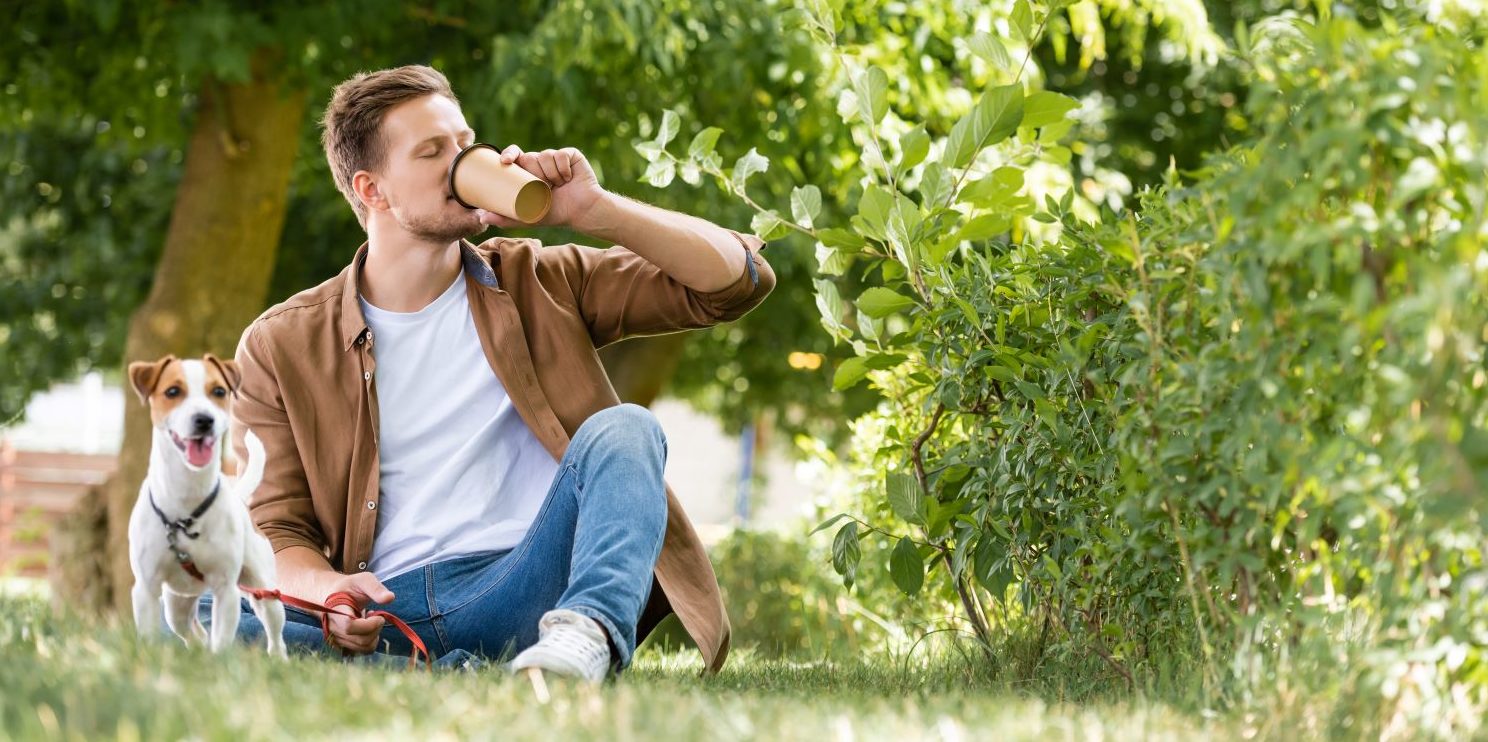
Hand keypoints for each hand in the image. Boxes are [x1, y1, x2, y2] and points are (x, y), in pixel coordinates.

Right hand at [322, 571, 393, 654]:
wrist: (331, 596)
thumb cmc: (348, 587)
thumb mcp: (362, 580)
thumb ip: (375, 588)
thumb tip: (390, 598)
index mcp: (335, 611)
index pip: (349, 626)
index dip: (369, 624)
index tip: (377, 615)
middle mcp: (333, 628)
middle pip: (360, 640)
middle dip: (376, 629)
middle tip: (377, 616)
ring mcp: (337, 639)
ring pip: (363, 647)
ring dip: (374, 635)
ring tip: (371, 621)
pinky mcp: (343, 645)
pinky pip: (362, 650)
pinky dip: (370, 641)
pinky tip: (367, 629)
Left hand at [475, 145, 604, 228]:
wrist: (582, 211)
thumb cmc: (555, 213)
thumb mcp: (528, 217)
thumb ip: (505, 218)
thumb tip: (481, 218)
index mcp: (528, 171)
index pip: (515, 155)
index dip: (509, 153)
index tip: (505, 161)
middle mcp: (540, 162)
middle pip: (530, 157)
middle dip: (535, 171)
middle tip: (543, 185)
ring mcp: (555, 157)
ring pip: (546, 156)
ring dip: (551, 174)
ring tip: (559, 186)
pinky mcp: (570, 155)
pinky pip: (561, 156)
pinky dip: (564, 170)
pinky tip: (569, 179)